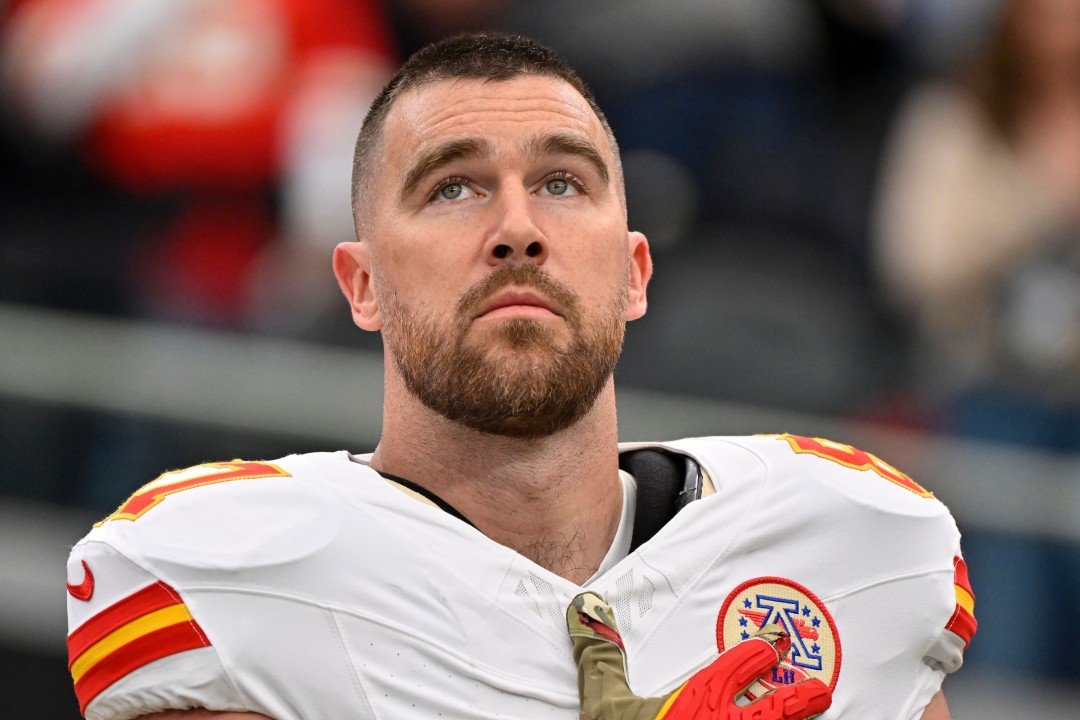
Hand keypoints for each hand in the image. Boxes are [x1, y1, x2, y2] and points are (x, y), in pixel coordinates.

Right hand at [567, 592, 831, 719]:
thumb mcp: (605, 705)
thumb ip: (602, 658)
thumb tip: (586, 606)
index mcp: (697, 702)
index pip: (735, 668)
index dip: (756, 654)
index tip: (770, 646)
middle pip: (773, 708)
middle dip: (798, 699)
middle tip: (819, 689)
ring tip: (814, 715)